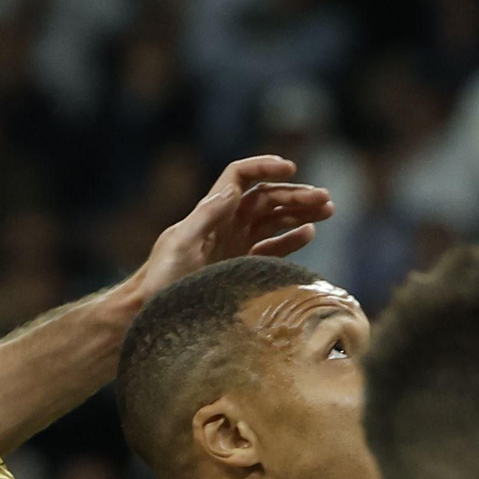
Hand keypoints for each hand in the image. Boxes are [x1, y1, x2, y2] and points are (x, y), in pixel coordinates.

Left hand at [132, 155, 334, 303]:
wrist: (150, 312)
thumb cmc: (160, 280)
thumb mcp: (179, 245)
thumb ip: (205, 216)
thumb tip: (232, 190)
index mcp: (211, 211)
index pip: (240, 176)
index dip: (264, 166)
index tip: (291, 169)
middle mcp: (225, 223)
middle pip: (266, 198)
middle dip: (296, 194)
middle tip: (326, 199)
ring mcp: (234, 244)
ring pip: (273, 219)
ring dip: (300, 212)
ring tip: (328, 211)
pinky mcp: (240, 266)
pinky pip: (271, 247)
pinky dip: (291, 239)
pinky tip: (309, 233)